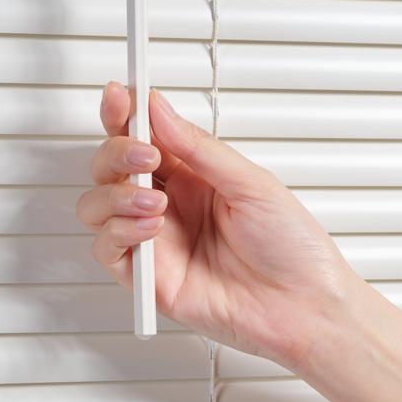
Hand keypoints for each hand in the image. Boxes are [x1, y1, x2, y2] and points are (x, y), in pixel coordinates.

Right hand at [76, 81, 360, 370]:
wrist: (304, 306)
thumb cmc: (292, 247)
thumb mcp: (251, 183)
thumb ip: (199, 148)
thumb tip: (158, 109)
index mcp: (193, 174)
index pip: (143, 135)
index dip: (124, 114)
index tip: (119, 95)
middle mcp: (168, 203)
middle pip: (111, 166)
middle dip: (116, 152)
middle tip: (143, 154)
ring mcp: (155, 240)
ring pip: (97, 205)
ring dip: (115, 195)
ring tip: (154, 201)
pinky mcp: (148, 278)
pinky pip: (108, 250)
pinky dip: (119, 233)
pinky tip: (150, 228)